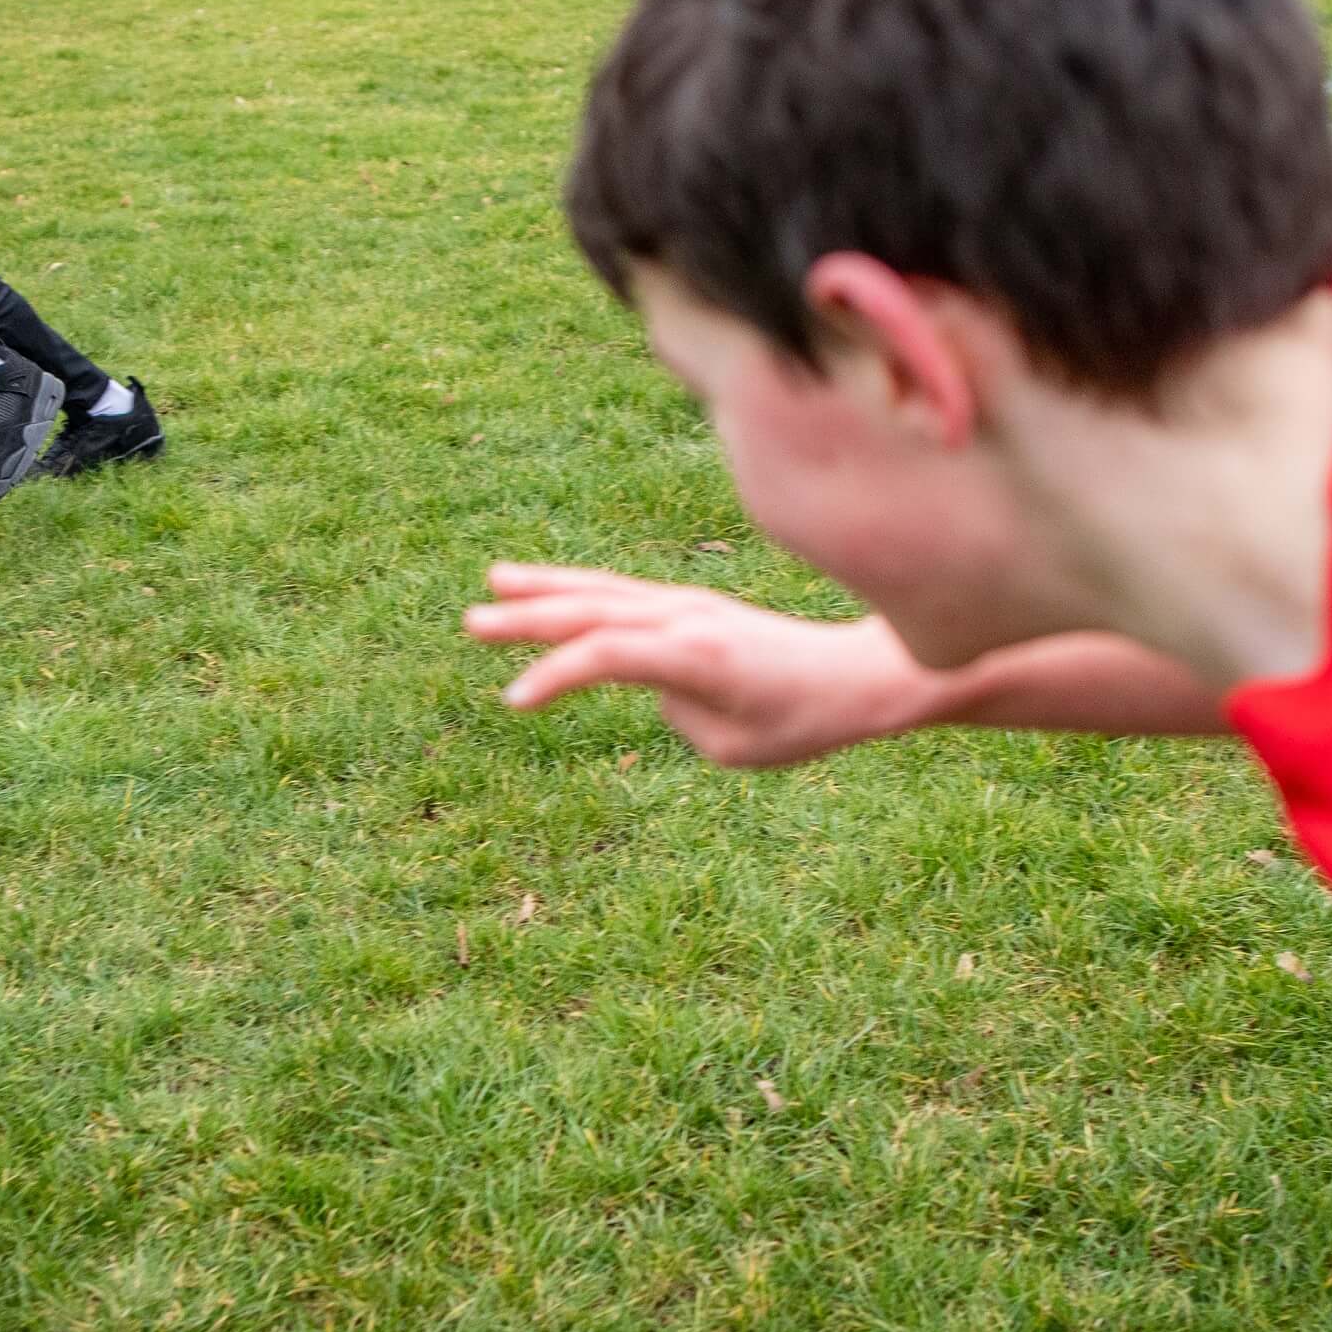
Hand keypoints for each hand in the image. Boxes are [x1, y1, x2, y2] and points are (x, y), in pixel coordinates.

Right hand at [465, 563, 942, 767]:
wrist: (859, 674)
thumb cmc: (803, 720)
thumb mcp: (735, 746)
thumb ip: (679, 715)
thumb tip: (654, 687)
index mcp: (698, 655)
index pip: (610, 654)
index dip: (558, 675)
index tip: (515, 701)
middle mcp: (687, 619)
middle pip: (596, 610)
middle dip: (532, 618)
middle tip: (473, 622)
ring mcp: (688, 605)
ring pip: (605, 591)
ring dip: (547, 590)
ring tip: (493, 584)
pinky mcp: (691, 605)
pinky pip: (624, 592)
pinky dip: (581, 589)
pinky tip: (547, 588)